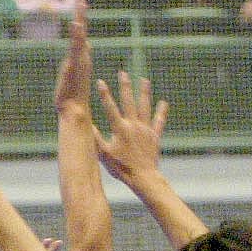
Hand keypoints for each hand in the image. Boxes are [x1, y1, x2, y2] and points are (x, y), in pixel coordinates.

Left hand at [54, 3, 92, 115]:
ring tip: (79, 4)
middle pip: (81, 31)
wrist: (74, 111)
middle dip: (81, 14)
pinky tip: (75, 24)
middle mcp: (82, 57)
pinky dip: (77, 35)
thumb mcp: (69, 79)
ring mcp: (80, 60)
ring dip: (80, 19)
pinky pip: (76, 47)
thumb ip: (72, 67)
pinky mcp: (76, 66)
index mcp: (79, 58)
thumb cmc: (70, 98)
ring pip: (80, 36)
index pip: (79, 36)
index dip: (79, 20)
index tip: (79, 4)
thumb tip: (74, 61)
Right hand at [95, 68, 167, 187]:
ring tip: (144, 80)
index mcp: (120, 129)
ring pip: (145, 106)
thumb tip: (88, 126)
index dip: (104, 94)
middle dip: (125, 86)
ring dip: (144, 92)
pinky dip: (161, 112)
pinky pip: (158, 121)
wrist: (143, 177)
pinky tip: (163, 103)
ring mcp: (145, 129)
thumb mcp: (104, 156)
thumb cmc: (121, 168)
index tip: (100, 81)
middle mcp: (133, 125)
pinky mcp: (154, 136)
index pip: (110, 108)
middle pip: (128, 101)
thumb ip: (97, 139)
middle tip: (123, 73)